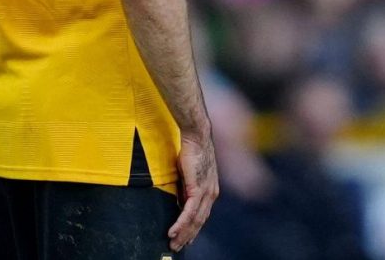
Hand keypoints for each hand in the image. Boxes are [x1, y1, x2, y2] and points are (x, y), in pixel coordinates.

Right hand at [168, 131, 218, 250]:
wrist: (197, 136)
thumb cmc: (191, 151)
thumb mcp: (189, 174)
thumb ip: (186, 188)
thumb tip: (179, 199)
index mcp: (211, 190)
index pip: (203, 215)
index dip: (194, 229)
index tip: (187, 239)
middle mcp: (211, 194)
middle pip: (200, 222)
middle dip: (188, 236)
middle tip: (176, 247)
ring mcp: (206, 192)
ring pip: (195, 220)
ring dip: (183, 234)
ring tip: (173, 244)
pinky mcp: (198, 188)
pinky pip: (189, 211)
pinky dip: (181, 224)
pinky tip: (173, 232)